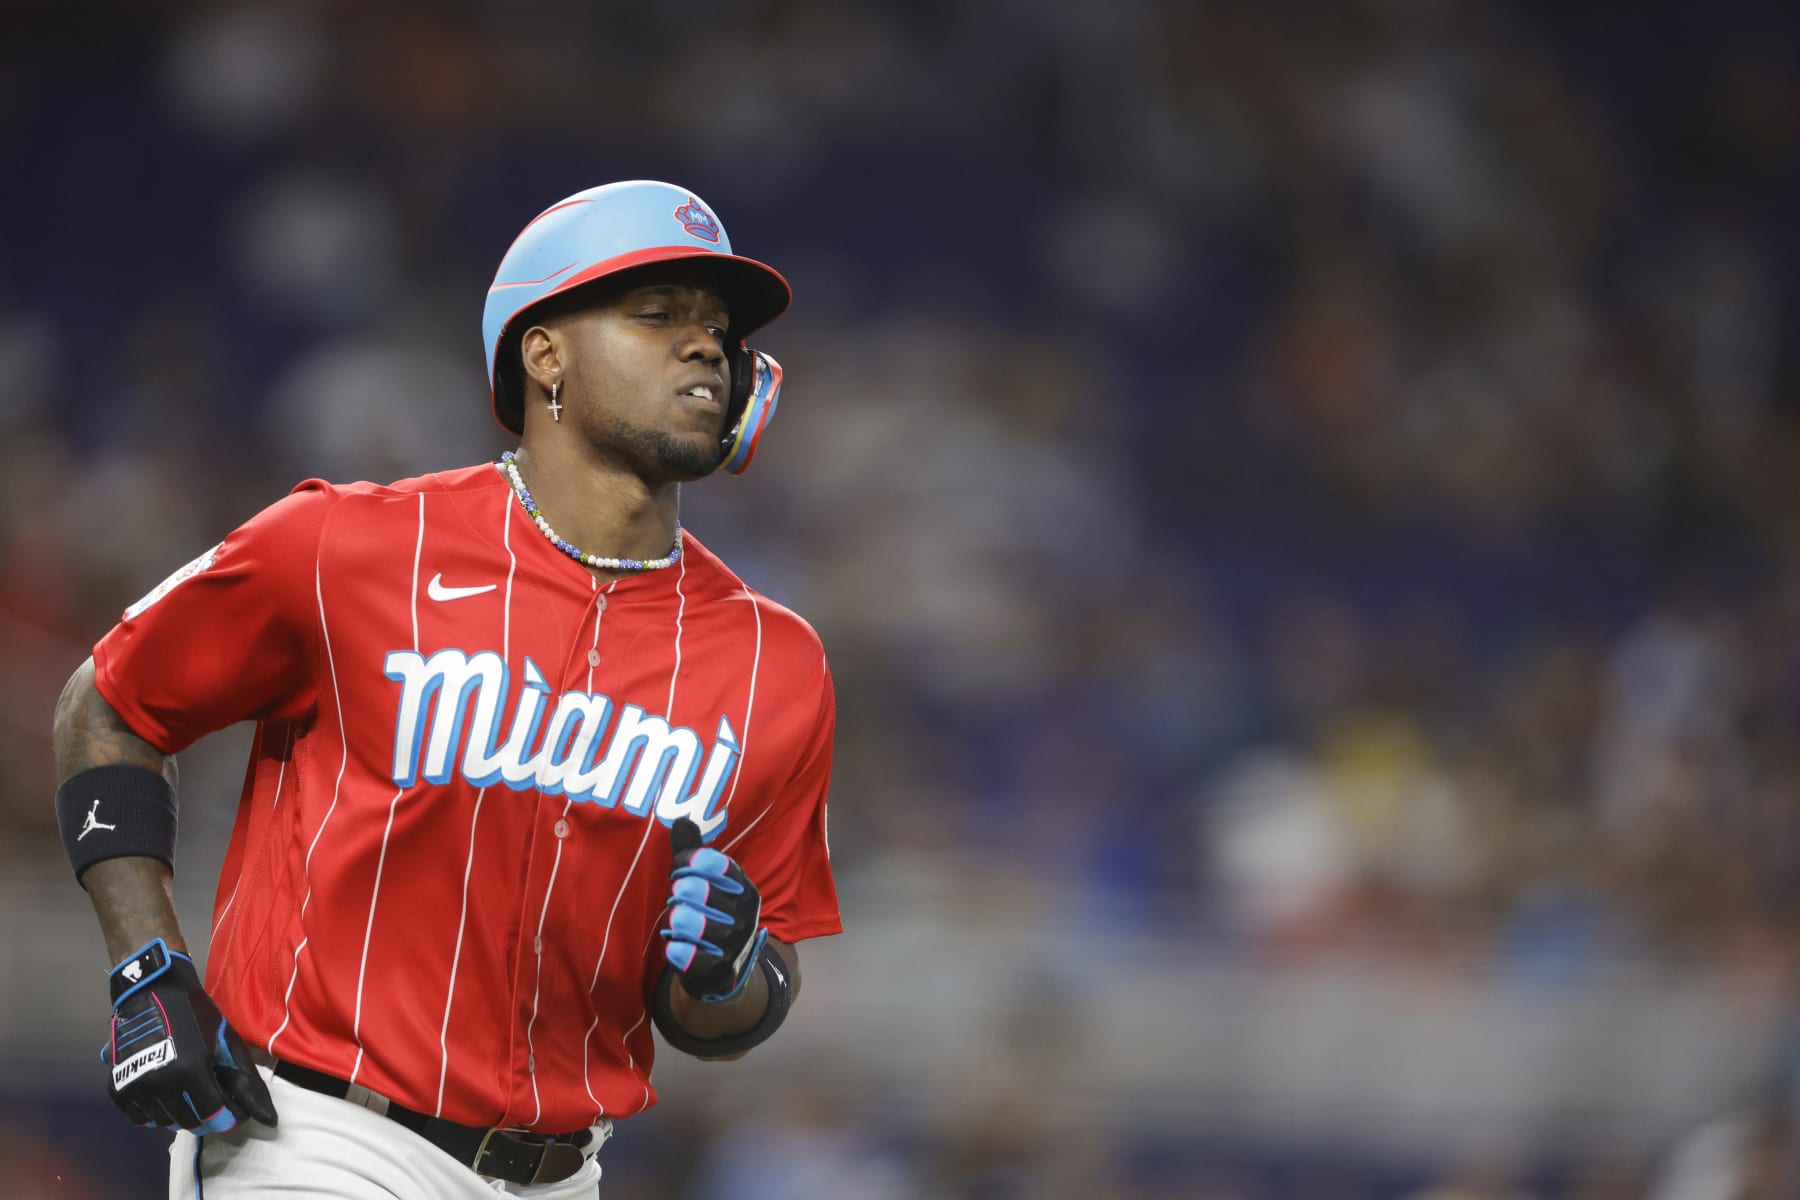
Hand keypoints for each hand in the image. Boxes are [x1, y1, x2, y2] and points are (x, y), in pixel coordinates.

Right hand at [102, 938, 276, 1133]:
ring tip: (188, 1092)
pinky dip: (154, 1113)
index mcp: (192, 1071)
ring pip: (164, 1123)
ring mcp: (135, 1087)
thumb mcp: (228, 1043)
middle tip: (210, 1098)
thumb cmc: (197, 1015)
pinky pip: (139, 1118)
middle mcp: (161, 1083)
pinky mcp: (117, 1088)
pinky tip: (166, 1095)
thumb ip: (247, 1082)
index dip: (226, 1117)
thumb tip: (269, 1118)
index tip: (230, 1112)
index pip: (213, 1116)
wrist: (153, 991)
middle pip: (189, 1122)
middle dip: (206, 1116)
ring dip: (180, 1114)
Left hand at [661, 819, 767, 1002]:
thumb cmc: (711, 914)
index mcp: (745, 886)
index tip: (680, 870)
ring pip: (687, 922)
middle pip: (694, 889)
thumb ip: (692, 853)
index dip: (686, 864)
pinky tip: (678, 946)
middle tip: (679, 900)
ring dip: (675, 921)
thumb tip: (681, 820)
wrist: (725, 969)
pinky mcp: (718, 970)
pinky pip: (684, 954)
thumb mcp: (706, 882)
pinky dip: (675, 949)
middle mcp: (745, 913)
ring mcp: (734, 943)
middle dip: (678, 894)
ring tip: (678, 923)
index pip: (711, 862)